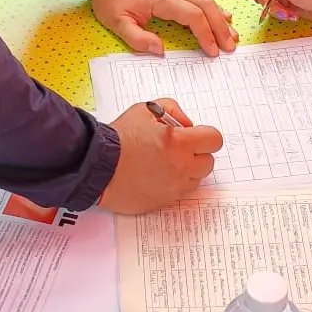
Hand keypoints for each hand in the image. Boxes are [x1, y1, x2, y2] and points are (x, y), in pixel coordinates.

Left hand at [90, 0, 238, 55]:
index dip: (206, 34)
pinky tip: (223, 17)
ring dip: (220, 18)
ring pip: (206, 0)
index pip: (193, 16)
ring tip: (232, 36)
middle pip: (206, 6)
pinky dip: (213, 9)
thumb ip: (138, 39)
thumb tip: (160, 50)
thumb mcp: (117, 23)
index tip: (212, 51)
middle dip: (221, 27)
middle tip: (231, 46)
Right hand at [98, 99, 223, 213]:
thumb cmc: (118, 138)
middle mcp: (181, 167)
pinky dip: (174, 184)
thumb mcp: (145, 109)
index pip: (214, 140)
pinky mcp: (163, 202)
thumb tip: (186, 124)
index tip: (194, 135)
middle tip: (178, 148)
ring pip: (196, 179)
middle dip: (197, 153)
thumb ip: (172, 109)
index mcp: (179, 143)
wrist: (96, 166)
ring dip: (187, 170)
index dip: (205, 135)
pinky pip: (180, 193)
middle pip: (208, 162)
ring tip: (166, 162)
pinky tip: (157, 175)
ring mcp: (173, 188)